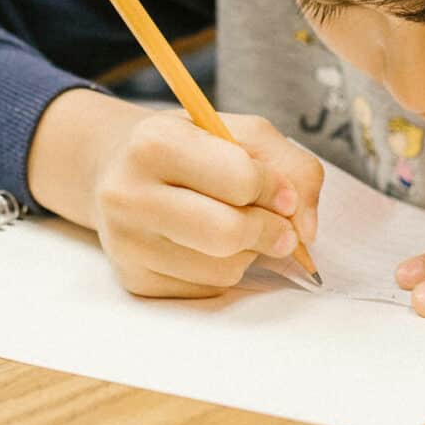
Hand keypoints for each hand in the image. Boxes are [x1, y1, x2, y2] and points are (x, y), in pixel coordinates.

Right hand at [34, 90, 324, 298]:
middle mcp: (128, 193)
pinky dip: (224, 272)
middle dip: (270, 233)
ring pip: (222, 269)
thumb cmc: (189, 149)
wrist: (118, 171)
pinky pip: (207, 291)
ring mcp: (126, 243)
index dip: (276, 190)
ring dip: (248, 254)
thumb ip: (291, 167)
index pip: (239, 178)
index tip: (283, 195)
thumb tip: (306, 229)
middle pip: (228, 233)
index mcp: (154, 142)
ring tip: (233, 227)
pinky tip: (208, 248)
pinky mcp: (135, 281)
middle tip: (283, 230)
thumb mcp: (239, 133)